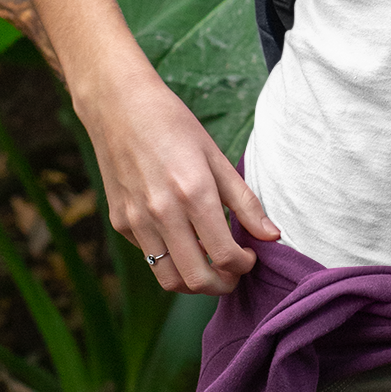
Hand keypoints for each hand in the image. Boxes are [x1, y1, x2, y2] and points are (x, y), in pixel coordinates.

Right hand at [77, 65, 280, 296]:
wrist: (118, 106)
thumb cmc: (173, 125)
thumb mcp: (216, 157)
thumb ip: (246, 202)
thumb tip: (272, 236)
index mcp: (193, 193)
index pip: (224, 255)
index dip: (244, 265)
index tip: (250, 256)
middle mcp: (161, 212)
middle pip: (197, 279)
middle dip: (223, 285)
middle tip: (234, 273)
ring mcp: (136, 221)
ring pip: (168, 279)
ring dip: (194, 282)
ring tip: (209, 265)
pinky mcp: (120, 222)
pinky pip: (149, 256)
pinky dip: (170, 260)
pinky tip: (182, 239)